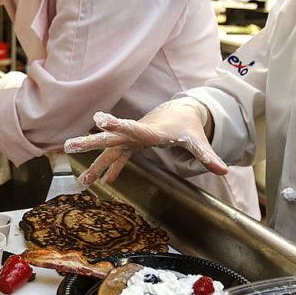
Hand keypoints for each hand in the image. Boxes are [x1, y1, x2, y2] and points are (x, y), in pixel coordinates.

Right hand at [63, 98, 225, 184]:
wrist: (181, 112)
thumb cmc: (188, 127)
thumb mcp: (198, 140)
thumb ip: (208, 155)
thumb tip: (225, 169)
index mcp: (152, 131)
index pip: (133, 128)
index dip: (118, 125)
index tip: (100, 119)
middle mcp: (137, 132)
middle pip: (112, 138)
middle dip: (92, 142)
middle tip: (70, 146)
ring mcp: (132, 138)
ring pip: (110, 150)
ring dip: (94, 163)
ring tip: (80, 181)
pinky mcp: (132, 143)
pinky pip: (117, 156)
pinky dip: (109, 168)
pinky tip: (102, 181)